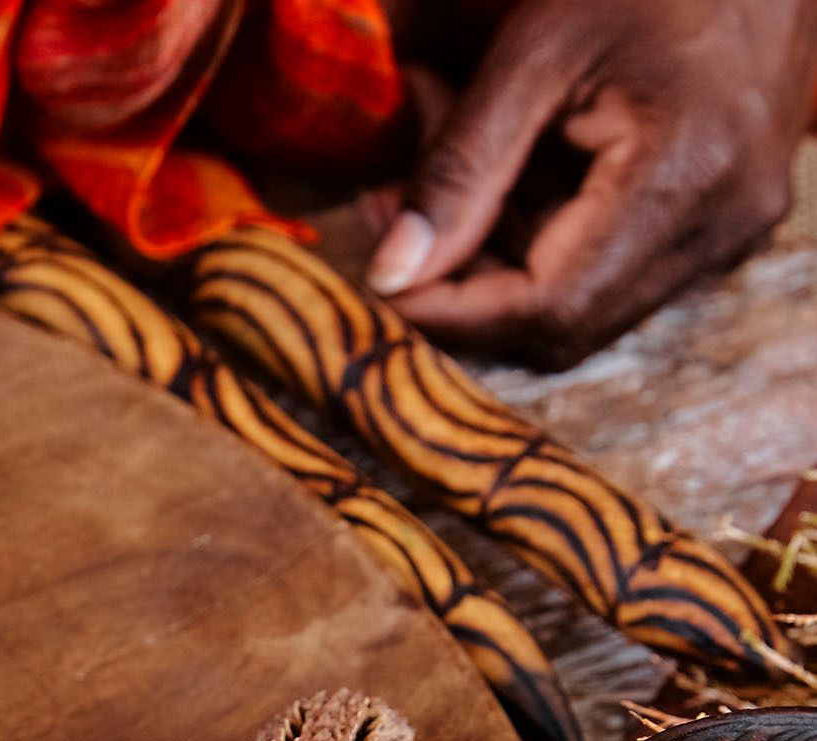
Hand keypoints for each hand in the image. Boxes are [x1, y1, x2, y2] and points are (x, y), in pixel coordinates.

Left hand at [366, 0, 816, 363]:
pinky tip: (496, 177)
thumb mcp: (538, 50)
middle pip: (561, 324)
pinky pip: (608, 269)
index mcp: (688, 178)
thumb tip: (389, 277)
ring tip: (428, 176)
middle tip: (389, 215)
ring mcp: (729, 231)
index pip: (546, 309)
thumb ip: (460, 167)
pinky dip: (535, 239)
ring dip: (490, 260)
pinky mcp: (718, 221)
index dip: (449, 312)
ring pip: (578, 304)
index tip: (376, 277)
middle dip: (461, 286)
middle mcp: (723, 225)